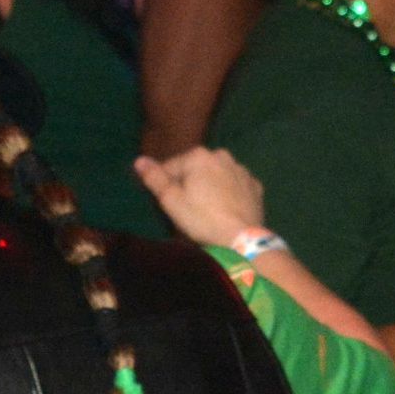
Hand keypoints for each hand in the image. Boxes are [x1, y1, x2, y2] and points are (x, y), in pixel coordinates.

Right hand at [135, 148, 266, 246]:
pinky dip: (228, 193)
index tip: (168, 203)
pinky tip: (225, 209)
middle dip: (188, 184)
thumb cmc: (201, 218)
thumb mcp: (171, 200)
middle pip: (195, 169)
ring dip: (209, 187)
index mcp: (199, 156)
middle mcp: (222, 156)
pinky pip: (234, 186)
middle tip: (187, 208)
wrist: (241, 238)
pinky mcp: (255, 185)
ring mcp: (242, 170)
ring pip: (216, 176)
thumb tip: (139, 160)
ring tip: (206, 210)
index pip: (171, 167)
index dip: (165, 185)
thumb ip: (154, 178)